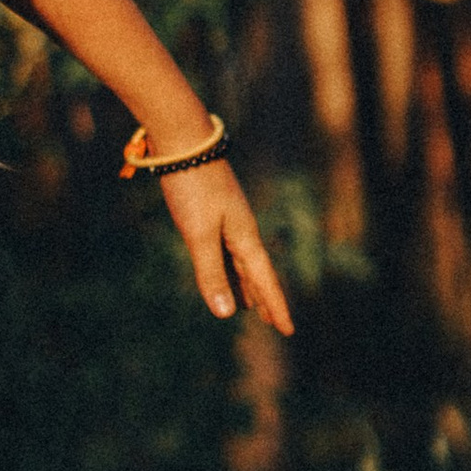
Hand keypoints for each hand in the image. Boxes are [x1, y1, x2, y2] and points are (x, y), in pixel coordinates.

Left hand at [160, 157, 293, 333]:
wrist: (182, 139)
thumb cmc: (193, 186)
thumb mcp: (200, 234)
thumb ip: (212, 273)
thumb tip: (228, 314)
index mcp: (244, 236)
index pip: (264, 280)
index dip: (275, 306)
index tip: (288, 331)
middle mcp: (240, 228)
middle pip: (256, 272)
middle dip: (264, 298)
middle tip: (274, 323)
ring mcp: (226, 218)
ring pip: (239, 261)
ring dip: (245, 284)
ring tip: (249, 306)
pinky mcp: (210, 210)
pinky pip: (224, 248)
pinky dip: (227, 267)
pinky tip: (222, 271)